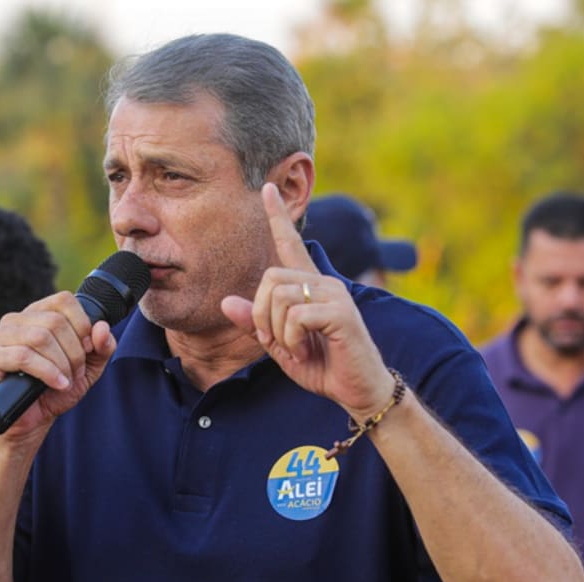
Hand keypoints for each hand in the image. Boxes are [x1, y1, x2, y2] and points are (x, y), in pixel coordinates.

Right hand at [0, 291, 116, 436]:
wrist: (34, 420)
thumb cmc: (57, 389)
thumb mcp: (89, 368)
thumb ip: (102, 347)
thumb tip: (102, 327)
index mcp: (38, 314)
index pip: (63, 300)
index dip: (82, 325)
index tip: (87, 349)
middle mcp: (17, 320)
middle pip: (55, 321)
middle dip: (74, 352)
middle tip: (76, 372)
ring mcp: (1, 336)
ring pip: (40, 337)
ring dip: (61, 363)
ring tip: (65, 381)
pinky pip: (23, 356)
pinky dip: (47, 372)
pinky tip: (57, 384)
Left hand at [221, 184, 393, 418]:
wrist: (357, 390)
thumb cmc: (323, 366)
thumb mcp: (280, 346)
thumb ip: (255, 324)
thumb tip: (225, 302)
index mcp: (309, 287)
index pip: (290, 244)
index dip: (278, 217)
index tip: (267, 189)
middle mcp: (323, 283)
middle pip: (269, 278)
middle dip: (261, 315)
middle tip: (279, 341)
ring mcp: (334, 295)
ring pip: (280, 296)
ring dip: (277, 330)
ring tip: (298, 348)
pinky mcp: (341, 312)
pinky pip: (296, 316)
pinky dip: (292, 339)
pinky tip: (307, 351)